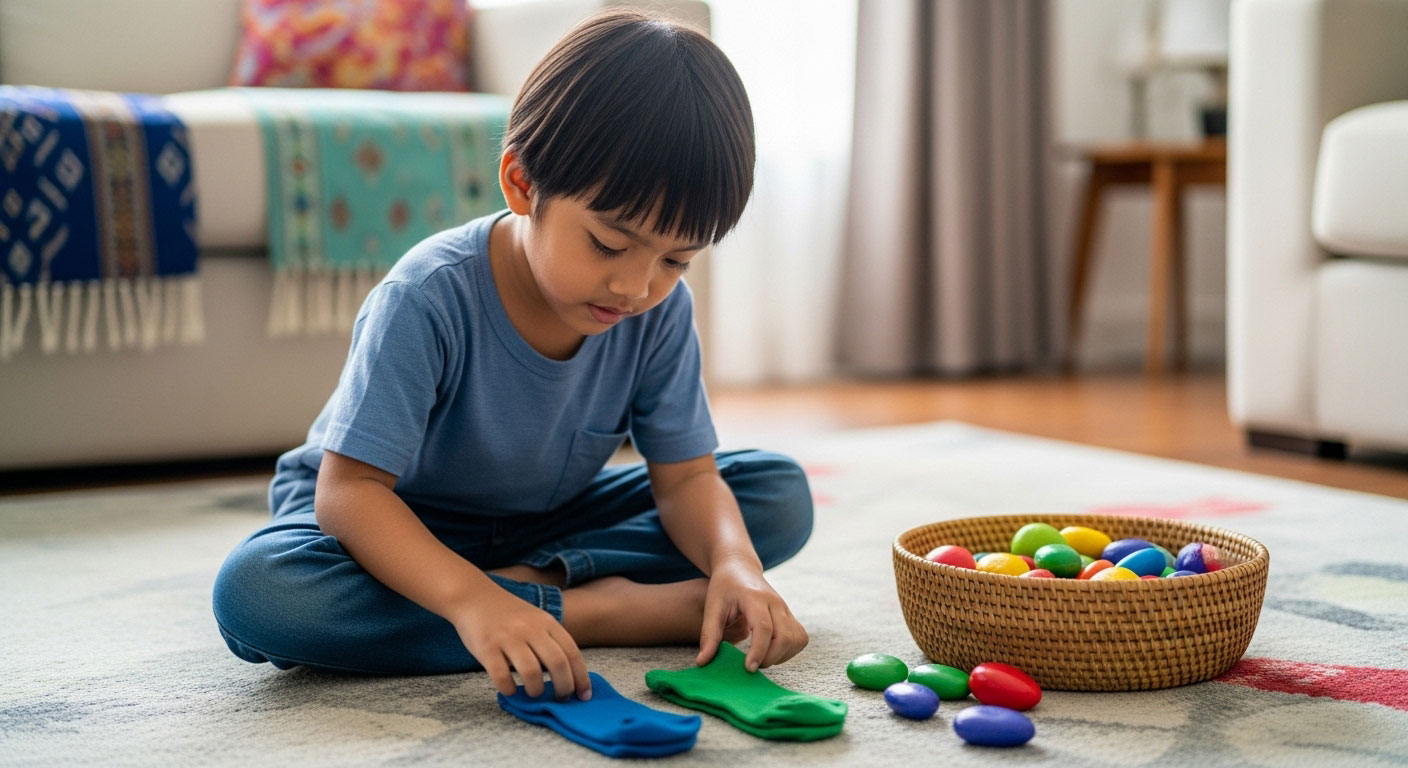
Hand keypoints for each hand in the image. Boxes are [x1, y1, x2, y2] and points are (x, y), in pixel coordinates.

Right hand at [451, 584, 590, 700]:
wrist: (474, 597)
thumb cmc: (508, 614)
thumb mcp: (535, 619)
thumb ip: (550, 641)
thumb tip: (568, 676)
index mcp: (546, 622)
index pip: (572, 653)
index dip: (581, 677)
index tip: (584, 696)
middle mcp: (530, 628)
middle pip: (557, 663)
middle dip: (564, 688)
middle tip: (561, 699)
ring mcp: (508, 637)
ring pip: (532, 673)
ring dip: (536, 690)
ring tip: (534, 693)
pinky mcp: (486, 647)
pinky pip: (502, 676)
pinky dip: (509, 689)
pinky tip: (510, 690)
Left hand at [697, 556, 808, 671]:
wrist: (740, 568)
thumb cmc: (724, 587)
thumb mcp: (712, 607)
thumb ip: (709, 635)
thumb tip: (702, 662)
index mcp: (755, 598)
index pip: (764, 627)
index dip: (758, 651)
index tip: (748, 668)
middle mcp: (775, 602)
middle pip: (785, 636)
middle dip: (770, 658)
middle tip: (751, 665)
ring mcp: (786, 609)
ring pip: (796, 639)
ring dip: (781, 656)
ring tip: (761, 658)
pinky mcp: (791, 615)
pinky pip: (800, 638)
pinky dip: (789, 650)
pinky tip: (772, 652)